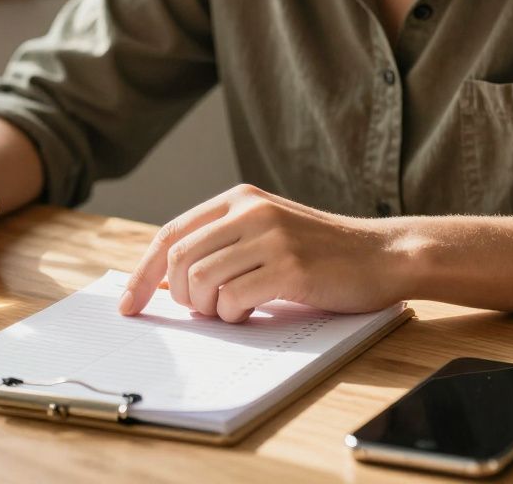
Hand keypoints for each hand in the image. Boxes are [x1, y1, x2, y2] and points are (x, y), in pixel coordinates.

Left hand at [118, 184, 405, 321]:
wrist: (383, 255)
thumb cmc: (321, 252)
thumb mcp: (267, 232)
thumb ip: (221, 244)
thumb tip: (164, 281)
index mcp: (239, 198)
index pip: (170, 233)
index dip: (143, 273)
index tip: (129, 304)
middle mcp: (250, 211)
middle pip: (177, 258)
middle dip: (176, 296)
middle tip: (200, 311)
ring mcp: (270, 237)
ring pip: (200, 281)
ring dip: (206, 308)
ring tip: (229, 310)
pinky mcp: (289, 267)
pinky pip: (232, 299)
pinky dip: (231, 315)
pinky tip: (250, 312)